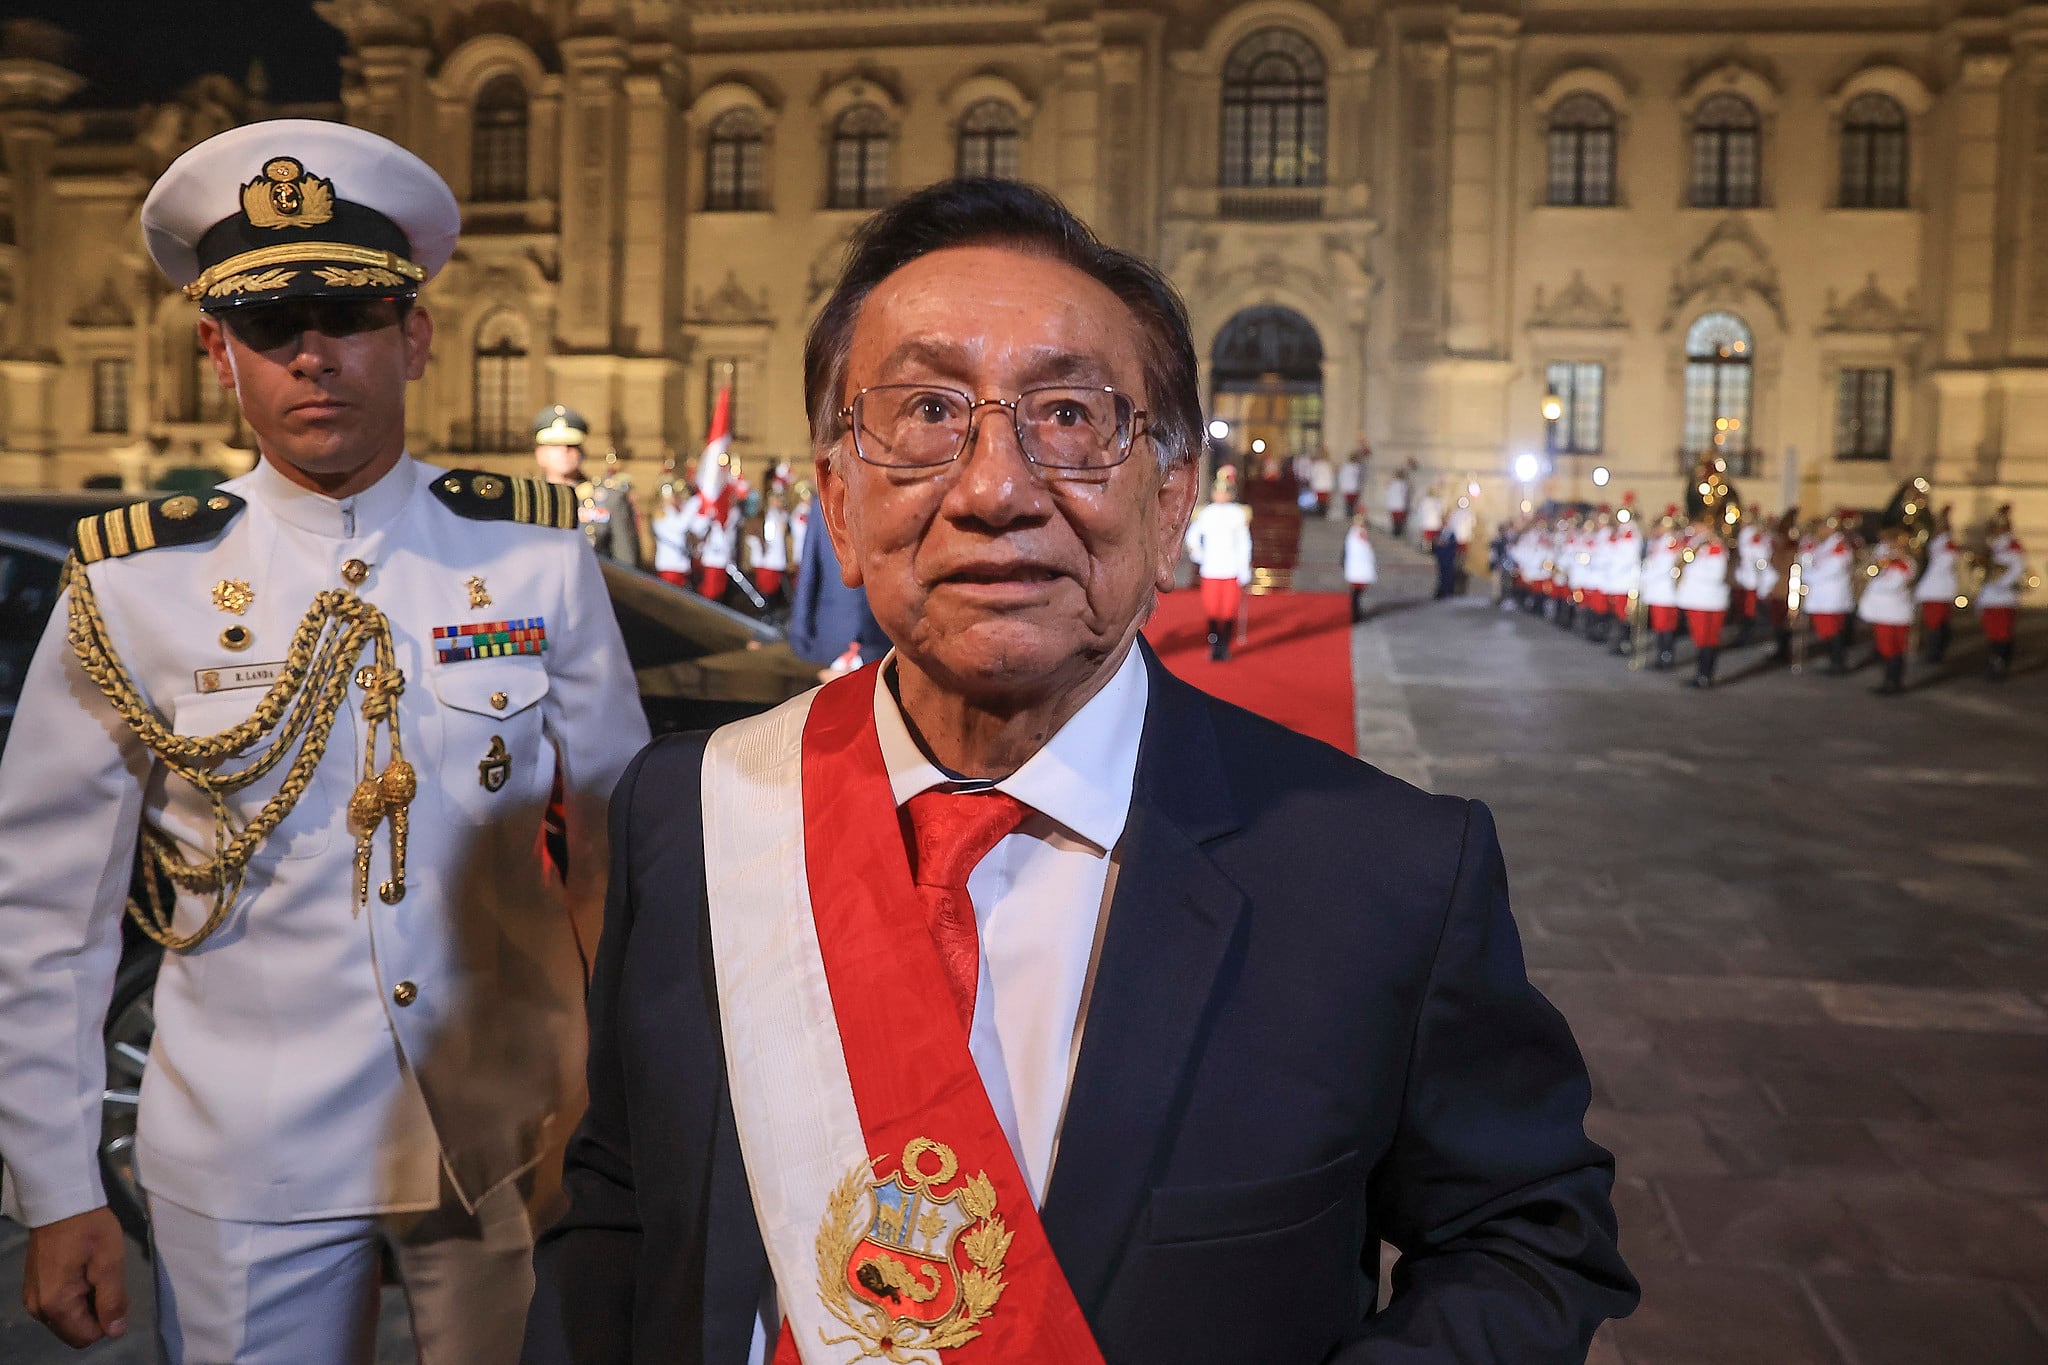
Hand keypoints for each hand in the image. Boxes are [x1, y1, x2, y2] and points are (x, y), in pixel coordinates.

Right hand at [23, 1206, 128, 1346]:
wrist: (61, 1202)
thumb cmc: (89, 1228)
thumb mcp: (110, 1262)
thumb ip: (113, 1300)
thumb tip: (115, 1332)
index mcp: (55, 1304)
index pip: (86, 1337)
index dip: (107, 1320)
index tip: (114, 1291)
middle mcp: (38, 1308)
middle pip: (75, 1331)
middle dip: (96, 1312)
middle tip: (104, 1279)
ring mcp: (33, 1298)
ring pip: (68, 1319)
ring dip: (86, 1303)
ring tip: (93, 1272)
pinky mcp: (34, 1288)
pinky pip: (58, 1305)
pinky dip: (75, 1295)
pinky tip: (82, 1271)